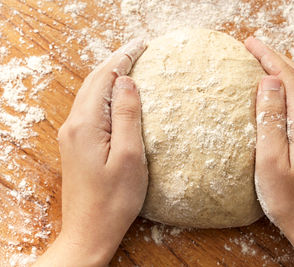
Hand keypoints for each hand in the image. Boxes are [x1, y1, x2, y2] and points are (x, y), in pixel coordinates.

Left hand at [34, 40, 147, 265]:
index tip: (142, 44)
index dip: (123, 58)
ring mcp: (73, 136)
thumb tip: (126, 81)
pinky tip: (115, 95)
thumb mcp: (129, 156)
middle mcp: (74, 125)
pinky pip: (89, 109)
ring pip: (90, 94)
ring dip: (108, 76)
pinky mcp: (76, 146)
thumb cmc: (114, 200)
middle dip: (115, 62)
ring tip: (128, 64)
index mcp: (86, 124)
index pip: (104, 78)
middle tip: (138, 48)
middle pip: (93, 81)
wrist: (89, 231)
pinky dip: (103, 94)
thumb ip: (126, 115)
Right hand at [245, 37, 293, 265]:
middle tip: (252, 47)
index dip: (266, 57)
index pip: (286, 77)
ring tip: (264, 61)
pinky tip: (281, 90)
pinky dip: (293, 87)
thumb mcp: (270, 161)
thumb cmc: (290, 201)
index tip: (248, 44)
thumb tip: (267, 82)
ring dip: (285, 70)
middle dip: (275, 58)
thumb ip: (269, 119)